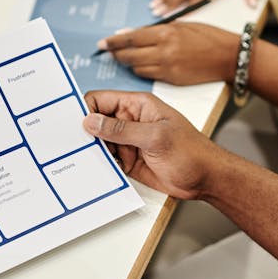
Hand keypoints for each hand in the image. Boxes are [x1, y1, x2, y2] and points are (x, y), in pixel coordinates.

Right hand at [83, 90, 214, 199]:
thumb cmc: (191, 152)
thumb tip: (91, 121)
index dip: (85, 110)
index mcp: (137, 105)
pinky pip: (107, 160)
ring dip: (91, 151)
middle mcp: (130, 121)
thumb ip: (121, 130)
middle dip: (84, 133)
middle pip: (96, 121)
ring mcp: (128, 141)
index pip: (100, 99)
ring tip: (80, 161)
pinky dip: (100, 165)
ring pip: (99, 142)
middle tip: (70, 146)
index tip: (72, 125)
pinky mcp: (128, 160)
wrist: (206, 179)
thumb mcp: (155, 138)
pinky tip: (93, 171)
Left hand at [97, 22, 238, 84]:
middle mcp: (165, 51)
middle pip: (130, 55)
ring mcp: (168, 68)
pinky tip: (141, 65)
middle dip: (116, 54)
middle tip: (108, 51)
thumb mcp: (181, 26)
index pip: (131, 37)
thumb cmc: (207, 37)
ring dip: (128, 63)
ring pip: (137, 68)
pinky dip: (142, 70)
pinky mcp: (172, 80)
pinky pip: (149, 75)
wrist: (228, 57)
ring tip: (124, 57)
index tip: (102, 43)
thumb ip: (154, 30)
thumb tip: (129, 33)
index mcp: (166, 34)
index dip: (114, 41)